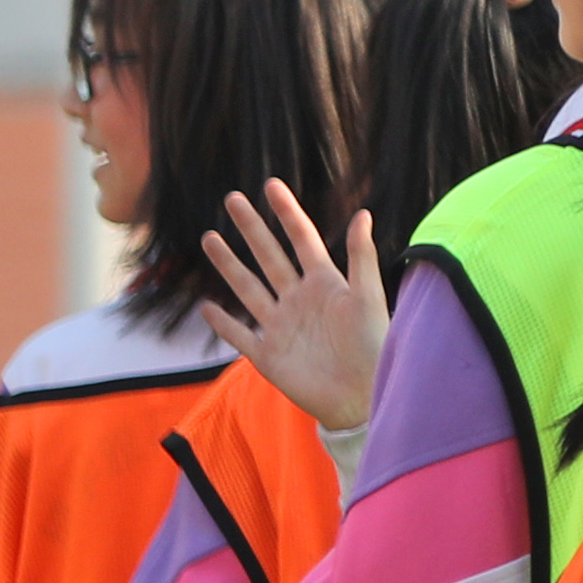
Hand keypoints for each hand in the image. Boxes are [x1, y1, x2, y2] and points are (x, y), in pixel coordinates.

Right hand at [196, 182, 388, 431]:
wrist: (364, 397)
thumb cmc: (375, 347)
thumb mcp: (368, 297)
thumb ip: (362, 258)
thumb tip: (363, 213)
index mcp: (326, 283)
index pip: (301, 239)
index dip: (286, 213)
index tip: (270, 185)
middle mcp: (299, 300)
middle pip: (269, 257)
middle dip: (251, 229)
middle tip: (232, 198)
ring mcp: (281, 327)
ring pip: (248, 289)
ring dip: (229, 265)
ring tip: (209, 238)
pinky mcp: (269, 356)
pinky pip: (240, 336)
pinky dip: (223, 323)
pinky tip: (206, 307)